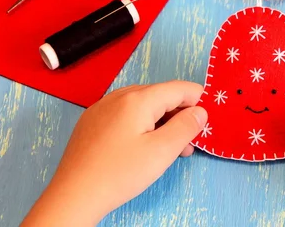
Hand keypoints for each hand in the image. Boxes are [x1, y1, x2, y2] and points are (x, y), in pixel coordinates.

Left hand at [22, 81, 206, 225]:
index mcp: (138, 98)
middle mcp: (119, 96)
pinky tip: (145, 147)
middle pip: (161, 96)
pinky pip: (126, 114)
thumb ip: (186, 127)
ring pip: (143, 106)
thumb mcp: (161, 152)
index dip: (199, 100)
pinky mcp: (93, 122)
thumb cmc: (119, 174)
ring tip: (172, 149)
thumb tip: (201, 111)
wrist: (74, 196)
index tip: (209, 119)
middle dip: (180, 115)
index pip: (179, 88)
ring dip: (163, 122)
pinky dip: (143, 125)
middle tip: (191, 142)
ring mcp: (102, 108)